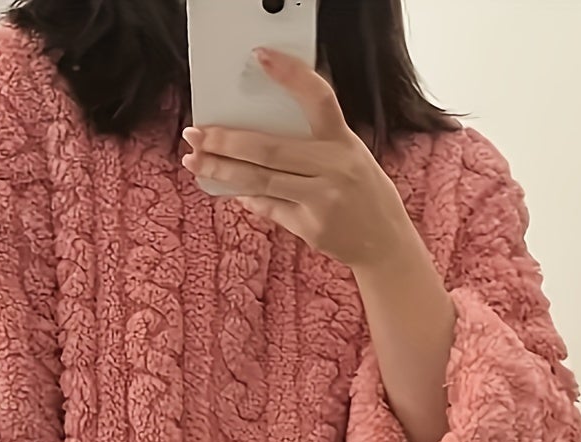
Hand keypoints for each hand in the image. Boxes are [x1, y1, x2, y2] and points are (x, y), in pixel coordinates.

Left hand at [181, 49, 420, 272]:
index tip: (260, 57)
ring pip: (260, 181)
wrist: (385, 244)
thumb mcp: (350, 156)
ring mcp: (321, 200)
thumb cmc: (364, 193)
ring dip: (222, 170)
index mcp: (343, 142)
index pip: (317, 98)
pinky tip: (228, 188)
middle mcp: (334, 168)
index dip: (290, 75)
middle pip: (269, 149)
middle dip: (226, 140)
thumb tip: (262, 133)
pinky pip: (269, 207)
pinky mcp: (310, 227)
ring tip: (195, 162)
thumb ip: (314, 143)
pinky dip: (246, 196)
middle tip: (196, 133)